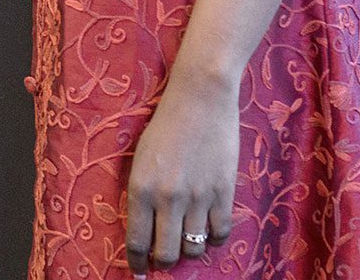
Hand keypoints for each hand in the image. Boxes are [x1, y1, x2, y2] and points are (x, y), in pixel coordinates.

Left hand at [124, 70, 236, 272]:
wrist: (200, 97)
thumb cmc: (165, 123)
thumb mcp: (141, 158)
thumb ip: (142, 194)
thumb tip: (145, 229)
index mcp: (140, 188)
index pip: (137, 241)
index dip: (137, 262)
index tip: (139, 271)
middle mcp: (167, 198)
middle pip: (166, 254)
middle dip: (163, 263)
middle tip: (163, 259)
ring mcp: (198, 197)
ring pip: (193, 248)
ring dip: (188, 250)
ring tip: (186, 241)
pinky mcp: (223, 193)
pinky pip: (220, 234)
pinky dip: (214, 240)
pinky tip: (209, 232)